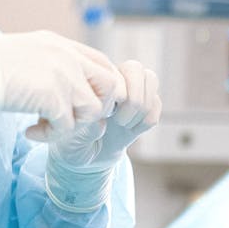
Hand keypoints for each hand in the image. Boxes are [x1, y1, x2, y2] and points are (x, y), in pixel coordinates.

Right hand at [0, 31, 125, 137]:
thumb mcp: (25, 55)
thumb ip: (49, 64)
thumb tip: (63, 87)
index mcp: (61, 44)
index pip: (103, 64)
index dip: (99, 88)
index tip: (76, 104)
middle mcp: (68, 56)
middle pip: (111, 86)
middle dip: (95, 108)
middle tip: (69, 118)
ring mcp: (62, 74)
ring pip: (93, 110)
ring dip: (72, 125)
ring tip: (44, 126)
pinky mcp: (51, 95)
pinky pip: (67, 127)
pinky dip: (49, 135)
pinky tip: (29, 131)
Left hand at [46, 59, 160, 165]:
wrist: (86, 159)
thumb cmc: (72, 143)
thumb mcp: (71, 138)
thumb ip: (86, 128)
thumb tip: (104, 120)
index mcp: (92, 82)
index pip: (114, 70)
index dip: (116, 94)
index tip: (104, 116)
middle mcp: (113, 81)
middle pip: (137, 69)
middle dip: (134, 99)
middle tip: (119, 121)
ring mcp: (130, 93)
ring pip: (151, 79)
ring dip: (142, 108)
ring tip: (125, 125)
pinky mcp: (144, 108)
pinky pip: (157, 104)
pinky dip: (147, 120)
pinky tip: (132, 131)